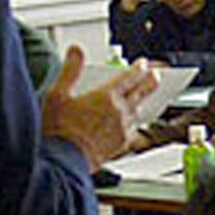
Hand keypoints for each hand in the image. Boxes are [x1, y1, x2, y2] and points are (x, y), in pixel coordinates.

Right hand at [40, 46, 159, 167]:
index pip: (129, 77)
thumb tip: (76, 51)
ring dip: (142, 103)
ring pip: (139, 112)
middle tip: (157, 75)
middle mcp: (119, 112)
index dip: (138, 68)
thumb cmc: (57, 130)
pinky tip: (130, 125)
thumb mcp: (58, 94)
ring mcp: (122, 130)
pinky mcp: (120, 146)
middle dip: (151, 81)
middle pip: (142, 92)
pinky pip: (133, 131)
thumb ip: (70, 70)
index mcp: (106, 96)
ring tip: (143, 99)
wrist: (62, 162)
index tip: (143, 64)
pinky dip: (133, 124)